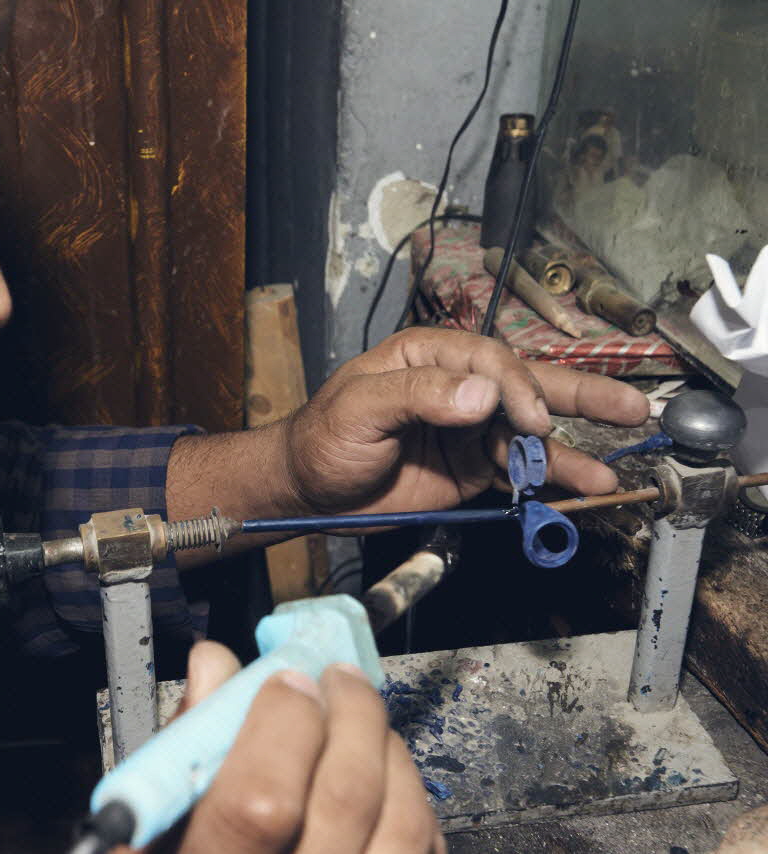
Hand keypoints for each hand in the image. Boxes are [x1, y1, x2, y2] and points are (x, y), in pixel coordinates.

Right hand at [138, 642, 443, 853]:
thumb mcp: (157, 828)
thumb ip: (184, 752)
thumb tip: (216, 669)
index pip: (260, 801)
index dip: (281, 724)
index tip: (283, 679)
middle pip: (344, 798)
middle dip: (349, 714)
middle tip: (336, 679)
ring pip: (401, 823)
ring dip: (388, 750)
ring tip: (363, 717)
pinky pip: (424, 852)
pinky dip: (411, 798)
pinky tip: (385, 773)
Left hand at [282, 327, 649, 515]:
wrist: (308, 491)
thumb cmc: (323, 438)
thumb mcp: (360, 407)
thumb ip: (419, 394)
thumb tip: (482, 393)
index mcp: (430, 355)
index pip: (490, 361)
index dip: (516, 387)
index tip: (531, 420)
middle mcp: (457, 388)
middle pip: (527, 387)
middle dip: (579, 397)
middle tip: (630, 408)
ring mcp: (469, 431)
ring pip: (530, 437)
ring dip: (570, 455)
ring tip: (611, 472)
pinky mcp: (470, 470)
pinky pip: (517, 475)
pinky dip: (548, 486)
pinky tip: (581, 493)